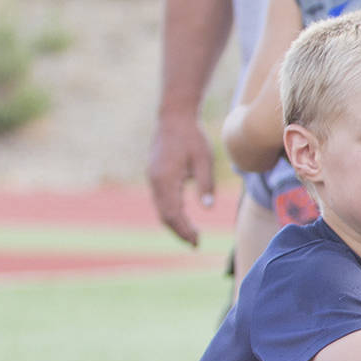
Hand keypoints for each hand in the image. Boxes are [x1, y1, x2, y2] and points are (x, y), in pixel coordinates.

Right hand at [147, 113, 215, 246]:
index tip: (197, 241)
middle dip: (179, 231)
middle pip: (164, 215)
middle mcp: (155, 181)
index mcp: (166, 179)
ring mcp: (153, 178)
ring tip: (191, 235)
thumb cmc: (192, 137)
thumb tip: (207, 208)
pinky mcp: (155, 176)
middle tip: (195, 243)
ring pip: (161, 209)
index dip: (184, 229)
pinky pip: (161, 200)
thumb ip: (205, 184)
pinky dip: (171, 213)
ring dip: (174, 224)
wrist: (174, 118)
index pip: (173, 213)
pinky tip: (183, 218)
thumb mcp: (204, 159)